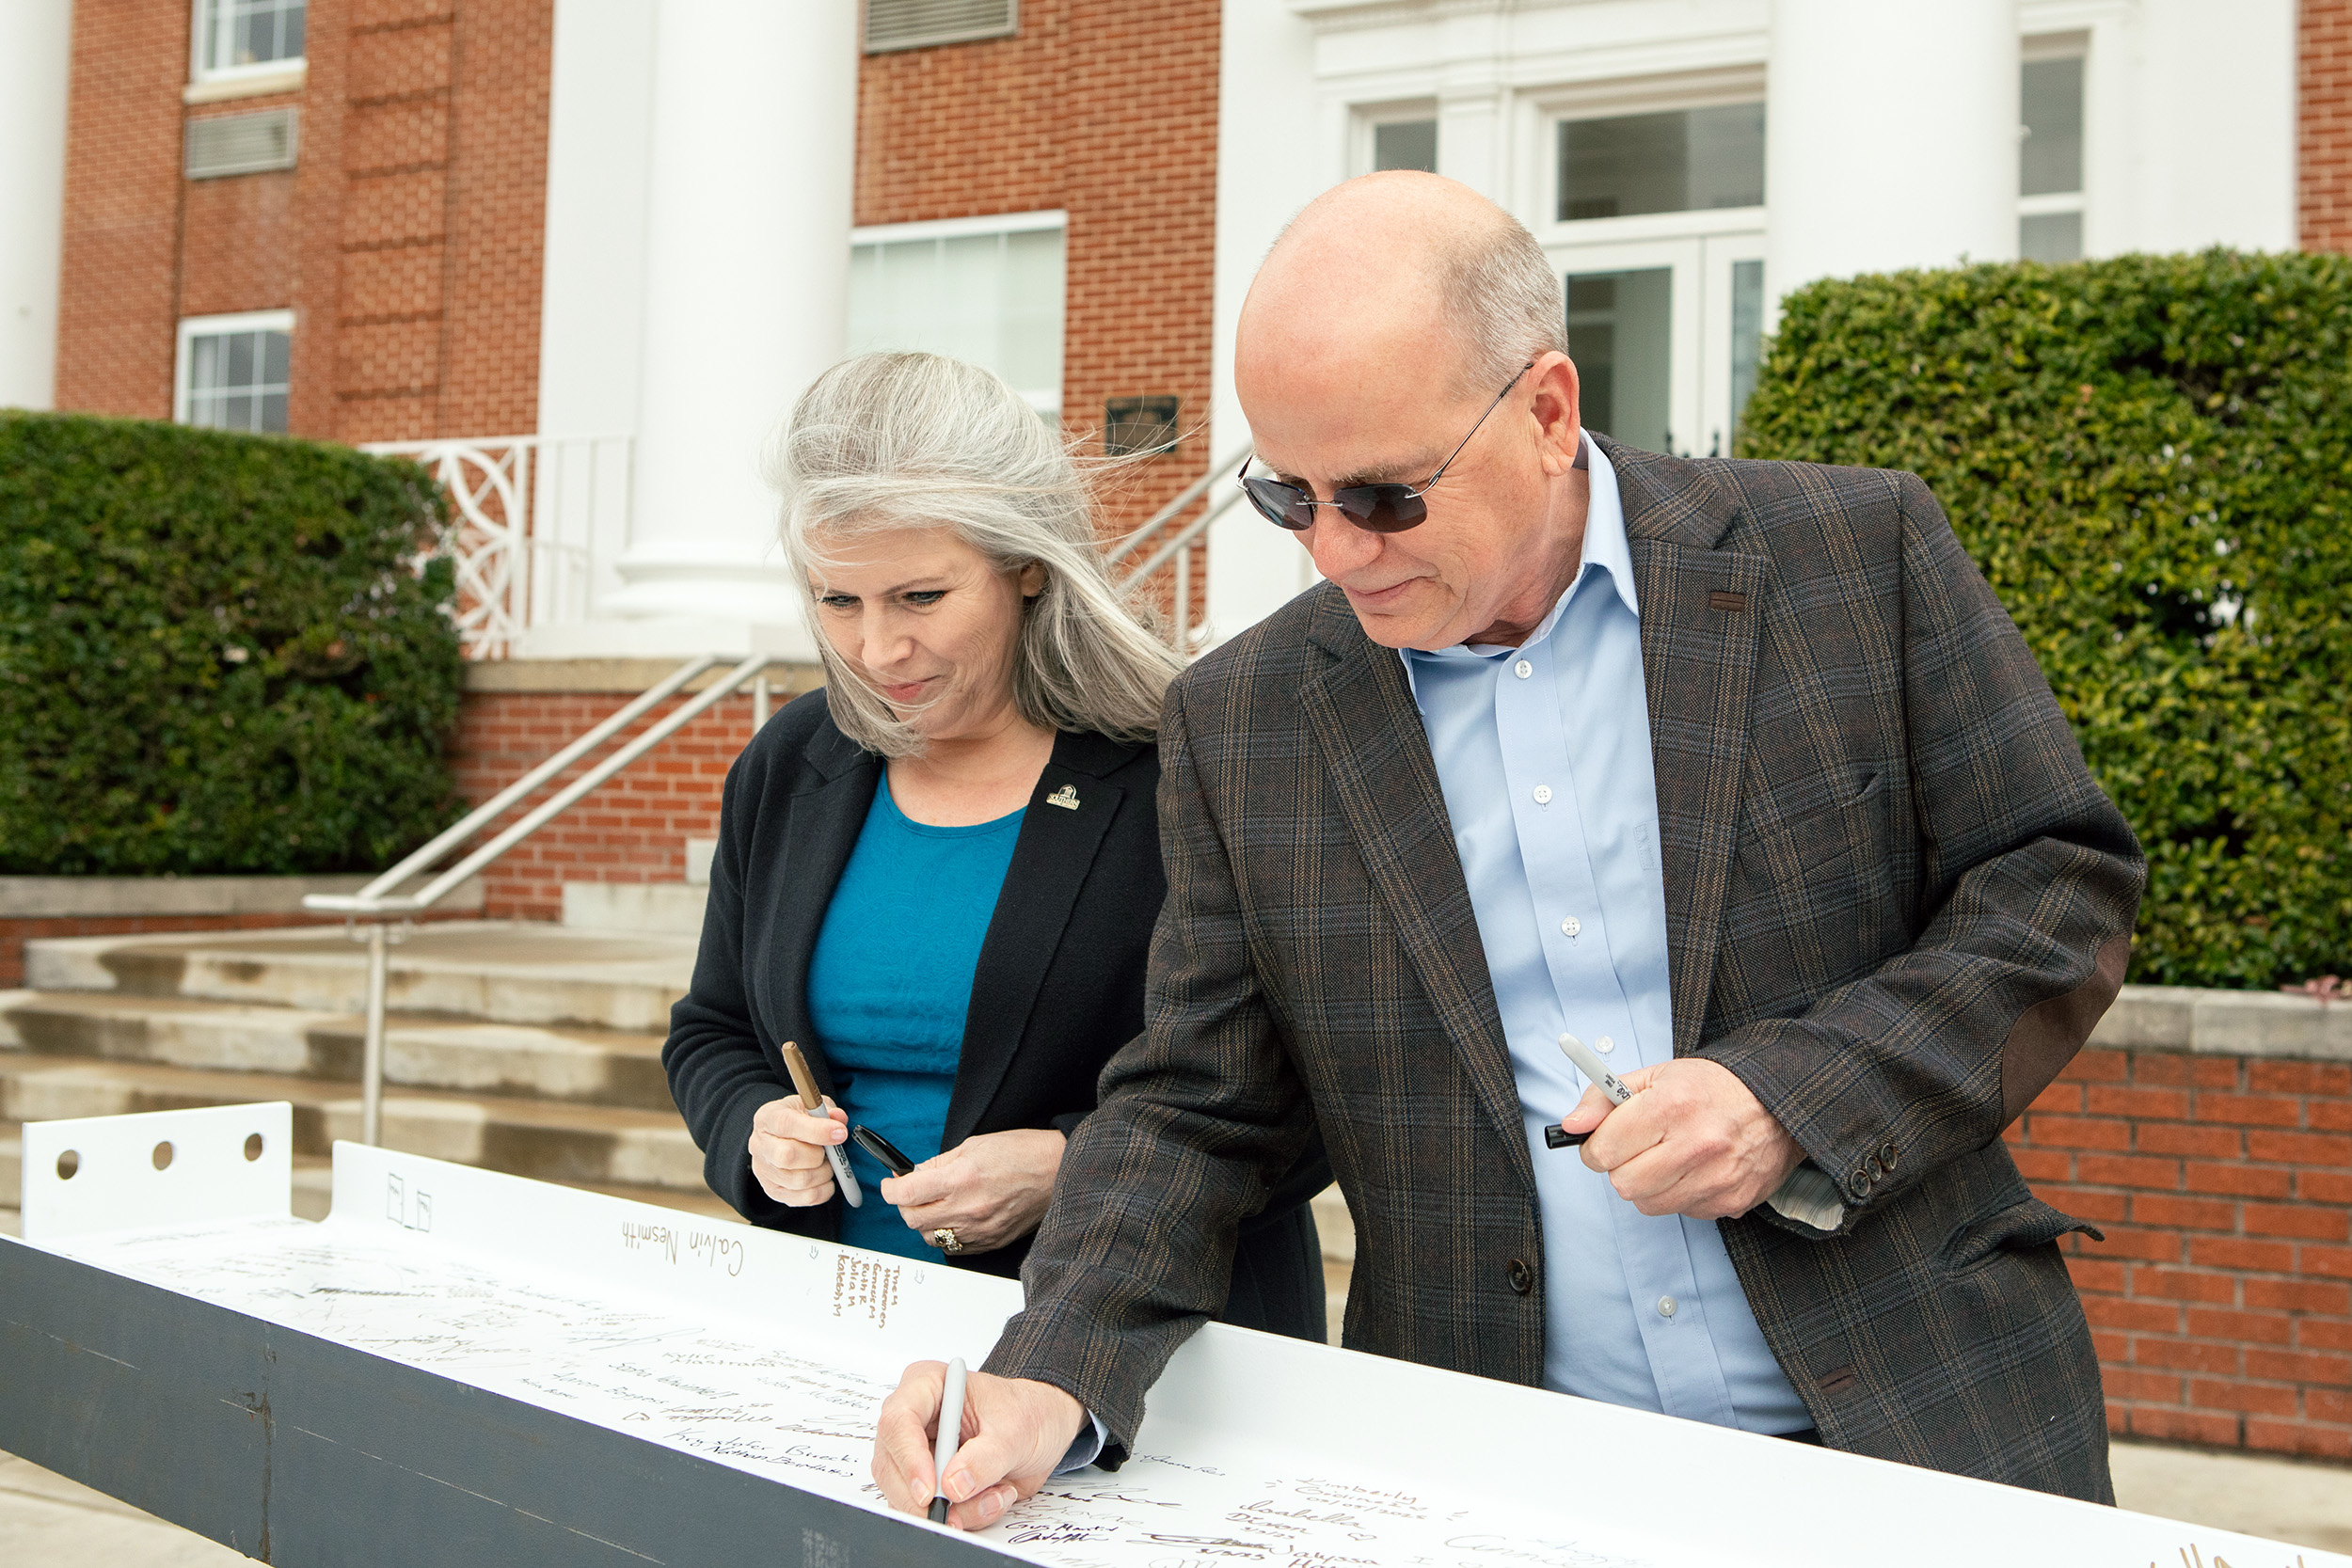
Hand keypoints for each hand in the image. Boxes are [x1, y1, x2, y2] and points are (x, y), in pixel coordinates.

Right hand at [747, 1095, 846, 1206]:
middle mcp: (760, 1145)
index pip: (787, 1124)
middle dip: (818, 1155)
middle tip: (830, 1151)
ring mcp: (764, 1171)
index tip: (840, 1133)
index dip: (816, 1130)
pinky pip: (804, 1198)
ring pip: (799, 1180)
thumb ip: (827, 1110)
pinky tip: (825, 1178)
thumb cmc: (798, 1119)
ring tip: (827, 1163)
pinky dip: (823, 1191)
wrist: (779, 1137)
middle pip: (787, 1157)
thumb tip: (839, 1119)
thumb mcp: (811, 1105)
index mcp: (767, 1118)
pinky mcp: (773, 1191)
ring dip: (823, 1173)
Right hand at [871, 1363, 1083, 1530]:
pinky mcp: (927, 1482)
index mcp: (928, 1385)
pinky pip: (929, 1511)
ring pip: (907, 1496)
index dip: (909, 1459)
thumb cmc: (1027, 1413)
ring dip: (954, 1510)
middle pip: (891, 1465)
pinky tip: (992, 1498)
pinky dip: (963, 1516)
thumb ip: (985, 1458)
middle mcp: (914, 1419)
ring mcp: (917, 1453)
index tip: (931, 1491)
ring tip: (996, 1495)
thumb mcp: (1016, 1431)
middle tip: (956, 1515)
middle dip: (925, 1499)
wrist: (1043, 1427)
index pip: (898, 1421)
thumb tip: (952, 1485)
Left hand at [881, 1128, 1064, 1253]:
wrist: (1059, 1171)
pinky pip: (954, 1248)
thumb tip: (914, 1175)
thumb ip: (939, 1163)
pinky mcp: (990, 1242)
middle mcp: (967, 1208)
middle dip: (905, 1205)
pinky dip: (946, 1235)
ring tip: (936, 1206)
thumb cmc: (1023, 1152)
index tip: (891, 1184)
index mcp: (961, 1178)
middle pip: (913, 1219)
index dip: (891, 1188)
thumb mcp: (975, 1145)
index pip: (907, 1192)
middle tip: (911, 1194)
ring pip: (930, 1238)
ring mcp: (979, 1230)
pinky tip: (955, 1218)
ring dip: (925, 1222)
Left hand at [1559, 1058, 1804, 1219]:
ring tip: (1667, 1157)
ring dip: (1648, 1185)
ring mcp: (1716, 1178)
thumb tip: (1570, 1126)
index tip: (1603, 1141)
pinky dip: (1680, 1195)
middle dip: (1621, 1167)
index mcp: (1670, 1106)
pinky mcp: (1731, 1200)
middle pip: (1623, 1183)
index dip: (1595, 1147)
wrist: (1778, 1104)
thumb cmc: (1711, 1088)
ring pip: (1648, 1203)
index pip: (1604, 1150)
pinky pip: (1682, 1212)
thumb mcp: (1655, 1076)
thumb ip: (1604, 1098)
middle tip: (1637, 1149)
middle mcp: (1695, 1145)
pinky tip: (1695, 1170)